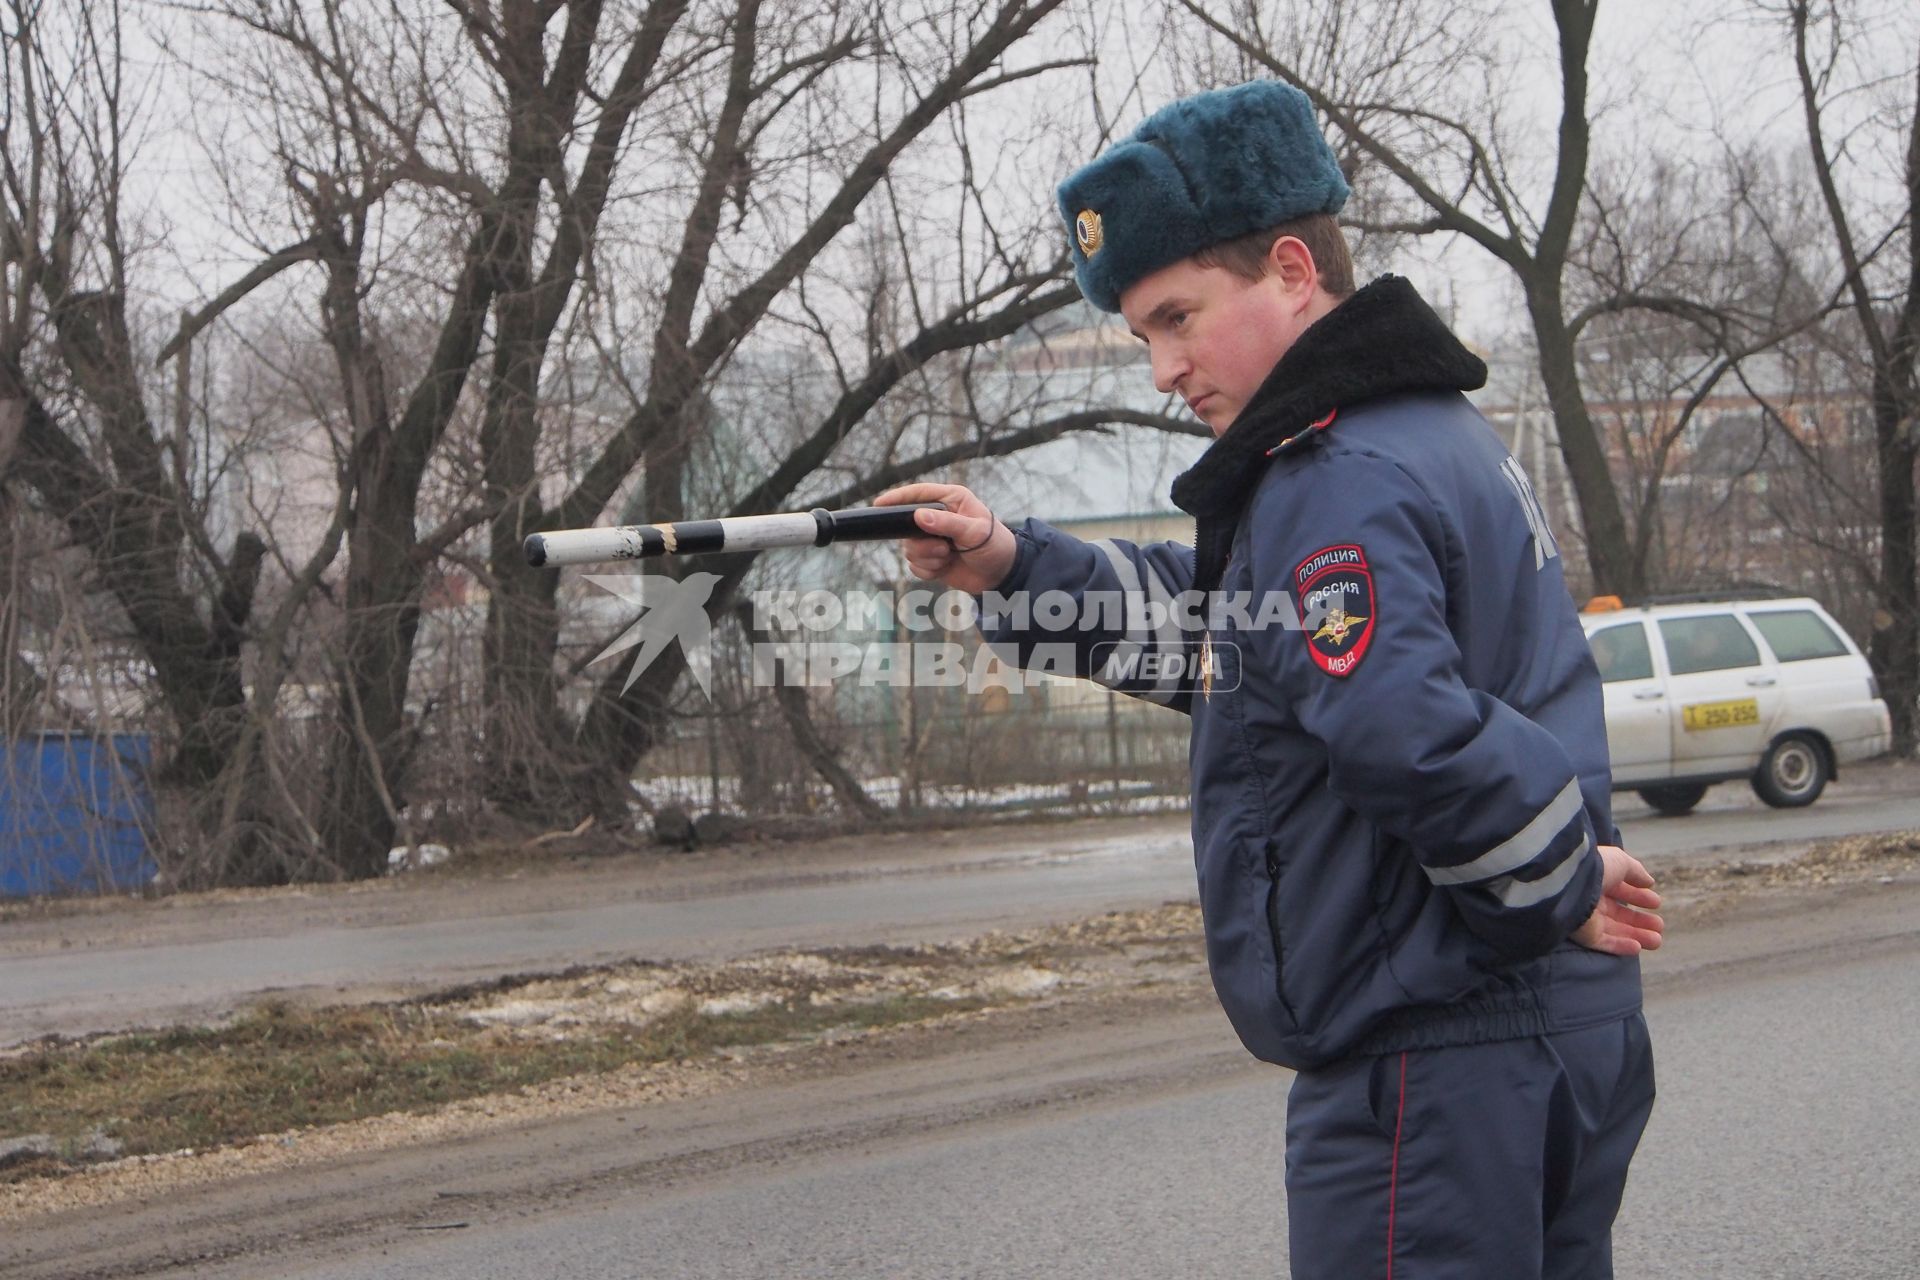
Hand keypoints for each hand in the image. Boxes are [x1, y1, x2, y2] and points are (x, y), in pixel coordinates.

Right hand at [874, 482, 1015, 593]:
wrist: (1002, 575)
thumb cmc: (995, 545)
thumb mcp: (974, 532)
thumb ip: (947, 523)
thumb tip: (919, 516)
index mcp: (950, 500)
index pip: (917, 494)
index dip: (897, 498)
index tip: (879, 505)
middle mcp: (938, 518)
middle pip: (907, 527)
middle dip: (921, 543)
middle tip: (943, 549)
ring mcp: (933, 539)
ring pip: (909, 549)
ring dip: (927, 558)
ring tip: (948, 558)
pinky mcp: (932, 559)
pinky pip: (915, 566)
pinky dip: (928, 570)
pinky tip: (945, 568)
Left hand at [1572, 843, 1664, 955]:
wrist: (1571, 883)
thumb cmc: (1596, 868)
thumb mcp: (1620, 862)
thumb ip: (1635, 871)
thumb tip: (1649, 882)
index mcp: (1596, 878)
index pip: (1619, 890)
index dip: (1638, 896)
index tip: (1656, 903)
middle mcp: (1590, 899)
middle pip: (1618, 913)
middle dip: (1640, 920)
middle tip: (1659, 925)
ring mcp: (1586, 918)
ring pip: (1615, 930)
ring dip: (1637, 936)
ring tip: (1657, 940)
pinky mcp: (1584, 934)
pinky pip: (1604, 943)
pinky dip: (1620, 946)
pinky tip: (1638, 947)